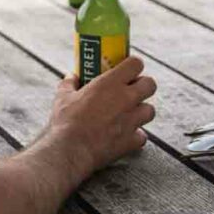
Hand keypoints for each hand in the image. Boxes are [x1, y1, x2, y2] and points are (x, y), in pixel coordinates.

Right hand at [48, 55, 156, 177]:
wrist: (70, 149)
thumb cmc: (66, 121)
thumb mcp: (63, 96)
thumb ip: (69, 83)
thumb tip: (71, 76)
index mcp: (110, 83)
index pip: (135, 64)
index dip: (133, 65)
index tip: (128, 70)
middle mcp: (125, 99)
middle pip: (150, 84)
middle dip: (144, 86)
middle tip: (132, 90)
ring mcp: (131, 120)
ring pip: (150, 110)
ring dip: (141, 111)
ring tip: (130, 114)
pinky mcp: (131, 140)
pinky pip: (142, 136)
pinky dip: (135, 136)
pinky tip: (125, 136)